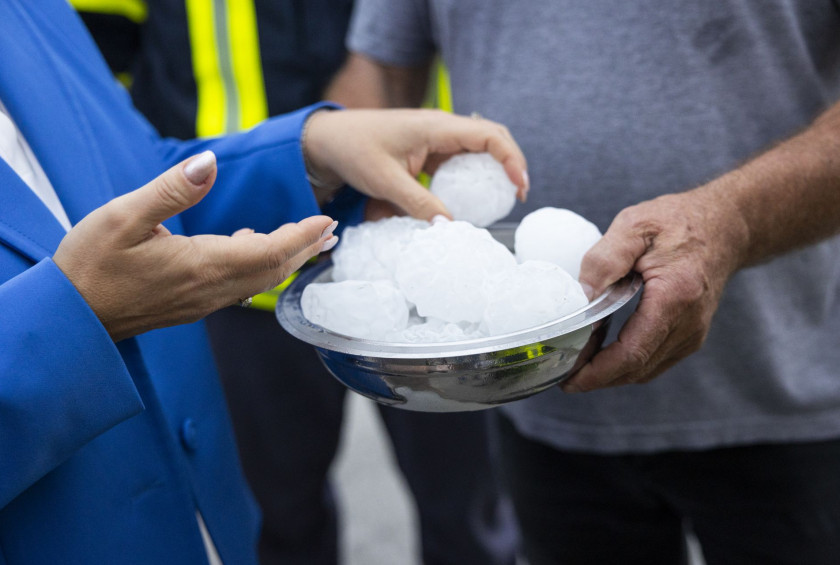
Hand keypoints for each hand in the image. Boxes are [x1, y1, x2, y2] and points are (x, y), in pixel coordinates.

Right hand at [53, 151, 335, 341]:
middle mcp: (210, 289)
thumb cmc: (90, 265)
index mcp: (201, 265)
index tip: (326, 220)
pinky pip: (238, 287)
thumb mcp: (123, 217)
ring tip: (309, 241)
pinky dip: (260, 268)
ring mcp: (202, 301)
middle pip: (273, 270)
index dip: (301, 236)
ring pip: (258, 281)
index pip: (269, 252)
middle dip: (305, 249)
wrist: (70, 318)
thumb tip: (209, 162)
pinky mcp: (191, 305)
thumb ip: (172, 190)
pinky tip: (253, 247)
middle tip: (331, 231)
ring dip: (287, 260)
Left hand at [303, 109, 528, 219]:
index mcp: (436, 127)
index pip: (489, 136)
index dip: (511, 159)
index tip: (519, 187)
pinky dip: (471, 177)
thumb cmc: (354, 150)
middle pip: (492, 138)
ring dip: (493, 170)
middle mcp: (442, 128)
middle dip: (511, 164)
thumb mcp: (386, 181)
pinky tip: (472, 198)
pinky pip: (459, 161)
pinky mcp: (428, 151)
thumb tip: (449, 228)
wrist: (329, 139)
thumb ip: (418, 204)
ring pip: (478, 149)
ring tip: (503, 198)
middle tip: (519, 195)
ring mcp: (436, 138)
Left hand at [561, 186, 748, 391]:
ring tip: (576, 359)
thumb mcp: (634, 226)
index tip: (568, 380)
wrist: (725, 226)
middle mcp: (689, 324)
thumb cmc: (678, 221)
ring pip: (644, 370)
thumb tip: (580, 297)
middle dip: (595, 377)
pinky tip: (601, 350)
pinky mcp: (691, 336)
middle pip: (636, 369)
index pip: (632, 353)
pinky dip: (625, 362)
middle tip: (560, 369)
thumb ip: (603, 260)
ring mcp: (693, 334)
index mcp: (674, 297)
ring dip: (609, 373)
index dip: (597, 372)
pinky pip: (653, 361)